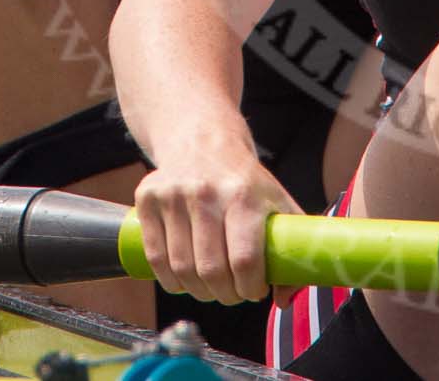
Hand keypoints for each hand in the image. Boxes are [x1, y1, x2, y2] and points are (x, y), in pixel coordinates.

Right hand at [134, 141, 300, 304]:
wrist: (202, 140)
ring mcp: (173, 195)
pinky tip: (185, 279)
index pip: (244, 260)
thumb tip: (284, 298)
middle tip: (232, 294)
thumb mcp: (277, 201)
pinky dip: (171, 280)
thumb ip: (291, 246)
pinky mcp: (148, 199)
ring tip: (211, 287)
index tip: (255, 290)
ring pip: (181, 269)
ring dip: (198, 291)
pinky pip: (156, 258)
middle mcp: (206, 193)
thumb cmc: (243, 180)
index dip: (250, 287)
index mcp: (243, 194)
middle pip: (211, 270)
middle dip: (225, 294)